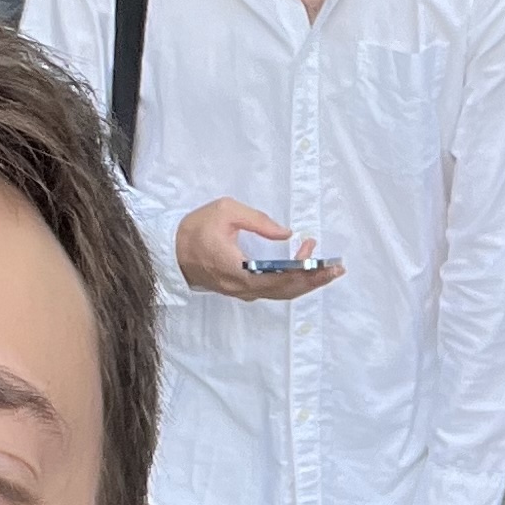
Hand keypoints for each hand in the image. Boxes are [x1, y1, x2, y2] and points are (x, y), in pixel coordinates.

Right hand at [176, 198, 340, 302]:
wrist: (168, 250)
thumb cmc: (196, 228)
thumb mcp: (226, 211)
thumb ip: (259, 221)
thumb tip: (287, 233)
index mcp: (238, 270)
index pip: (279, 277)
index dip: (304, 271)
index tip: (324, 261)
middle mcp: (243, 288)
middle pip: (286, 290)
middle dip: (314, 279)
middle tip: (337, 268)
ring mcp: (241, 292)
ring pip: (280, 293)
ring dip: (305, 281)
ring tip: (327, 268)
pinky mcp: (241, 290)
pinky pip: (272, 291)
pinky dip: (291, 282)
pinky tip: (304, 271)